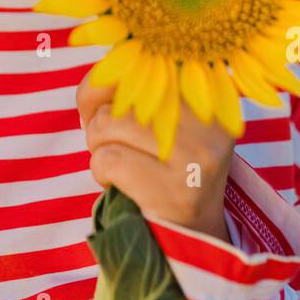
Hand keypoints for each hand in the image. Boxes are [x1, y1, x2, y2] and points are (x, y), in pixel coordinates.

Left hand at [77, 72, 235, 239]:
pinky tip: (122, 186)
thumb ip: (128, 89)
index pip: (135, 63)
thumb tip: (90, 90)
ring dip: (99, 149)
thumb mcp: (157, 118)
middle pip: (116, 93)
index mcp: (205, 89)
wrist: (194, 236)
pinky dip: (101, 174)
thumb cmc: (161, 166)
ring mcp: (197, 154)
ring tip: (121, 166)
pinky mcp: (177, 191)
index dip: (105, 85)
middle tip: (117, 147)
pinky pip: (107, 160)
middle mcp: (209, 116)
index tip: (105, 108)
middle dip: (100, 123)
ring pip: (105, 125)